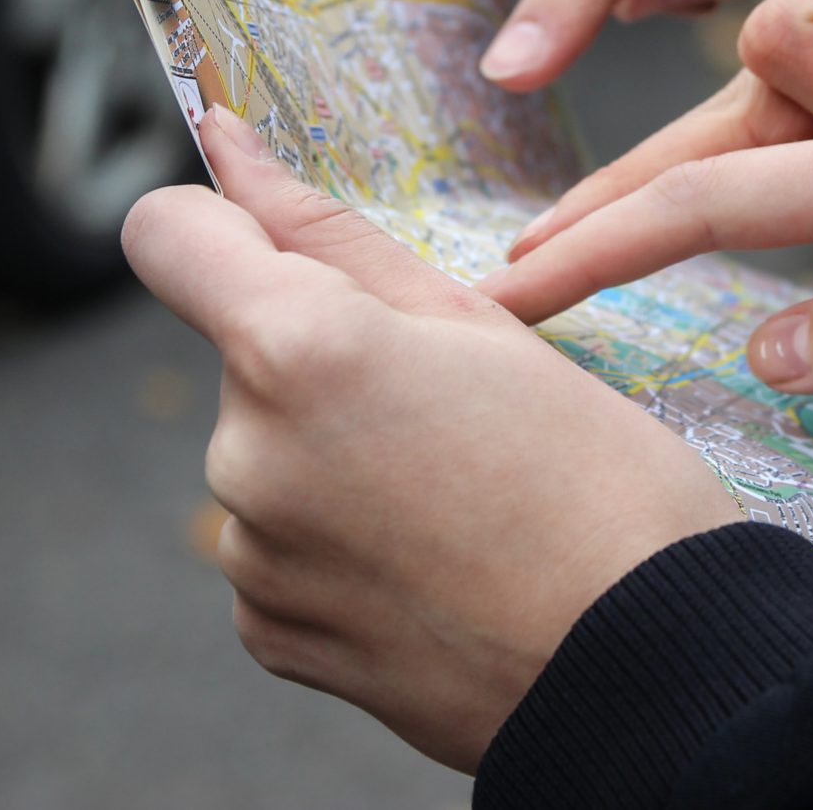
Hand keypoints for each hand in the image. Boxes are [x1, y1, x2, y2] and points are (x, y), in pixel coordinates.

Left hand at [126, 108, 739, 770]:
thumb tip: (229, 148)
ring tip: (457, 493)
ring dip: (335, 451)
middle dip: (324, 356)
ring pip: (267, 446)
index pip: (166, 234)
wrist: (646, 664)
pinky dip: (339, 536)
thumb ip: (328, 229)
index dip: (220, 223)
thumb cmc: (595, 479)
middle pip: (243, 351)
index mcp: (298, 350)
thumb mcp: (478, 321)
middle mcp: (245, 452)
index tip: (284, 246)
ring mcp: (251, 554)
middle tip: (453, 407)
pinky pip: (279, 541)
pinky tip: (432, 558)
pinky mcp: (268, 631)